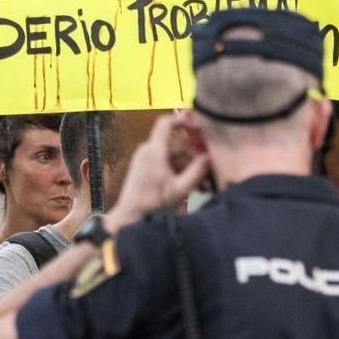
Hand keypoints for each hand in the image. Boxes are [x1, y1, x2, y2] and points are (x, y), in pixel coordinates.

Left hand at [107, 116, 209, 230]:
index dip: (183, 121)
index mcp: (154, 152)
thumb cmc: (151, 205)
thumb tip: (209, 157)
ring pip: (174, 157)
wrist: (130, 217)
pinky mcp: (146, 168)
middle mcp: (148, 151)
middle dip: (194, 158)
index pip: (166, 123)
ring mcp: (146, 159)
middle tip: (208, 172)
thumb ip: (197, 172)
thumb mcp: (179, 190)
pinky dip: (179, 173)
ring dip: (189, 169)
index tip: (198, 127)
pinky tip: (190, 187)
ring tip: (201, 187)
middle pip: (177, 145)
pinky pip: (167, 164)